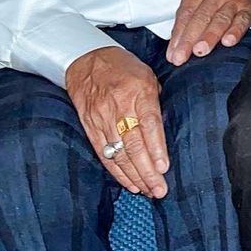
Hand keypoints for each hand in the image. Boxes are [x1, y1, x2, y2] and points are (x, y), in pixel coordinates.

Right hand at [66, 47, 168, 197]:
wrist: (86, 60)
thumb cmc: (122, 67)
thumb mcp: (147, 75)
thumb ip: (155, 102)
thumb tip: (164, 130)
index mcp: (137, 90)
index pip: (149, 123)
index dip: (156, 147)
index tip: (164, 167)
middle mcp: (119, 106)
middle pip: (134, 144)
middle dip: (147, 170)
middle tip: (159, 188)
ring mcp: (102, 118)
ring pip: (119, 153)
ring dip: (134, 175)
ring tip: (148, 190)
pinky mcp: (90, 127)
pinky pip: (104, 154)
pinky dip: (117, 171)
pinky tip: (129, 182)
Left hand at [166, 0, 250, 65]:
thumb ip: (187, 19)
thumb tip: (175, 47)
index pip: (186, 12)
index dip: (178, 34)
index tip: (172, 53)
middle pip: (201, 16)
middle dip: (189, 39)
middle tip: (181, 56)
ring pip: (221, 19)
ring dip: (209, 37)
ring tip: (200, 51)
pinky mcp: (250, 8)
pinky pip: (242, 21)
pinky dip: (235, 32)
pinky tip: (228, 42)